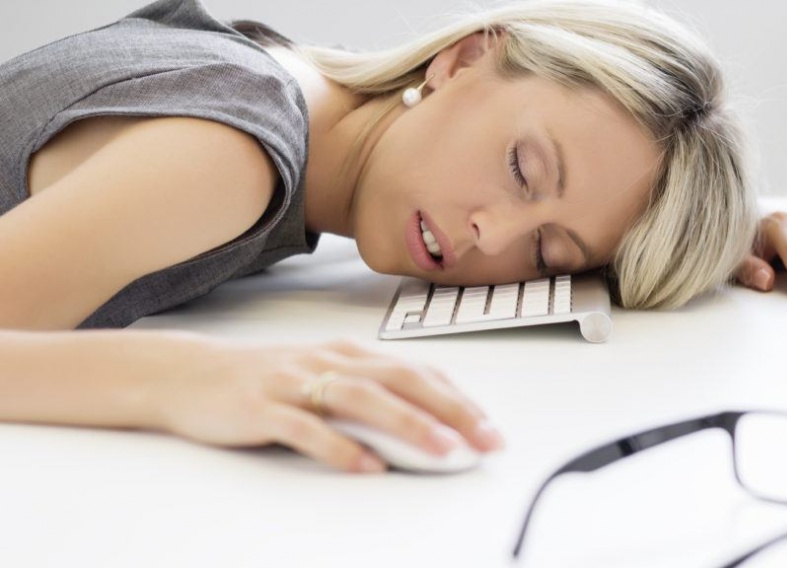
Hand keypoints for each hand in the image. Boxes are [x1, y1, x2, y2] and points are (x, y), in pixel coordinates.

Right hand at [147, 335, 503, 472]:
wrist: (186, 374)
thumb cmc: (263, 379)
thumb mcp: (320, 377)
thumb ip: (365, 395)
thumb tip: (420, 425)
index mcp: (348, 352)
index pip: (416, 371)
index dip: (458, 398)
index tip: (490, 427)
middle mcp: (328, 360)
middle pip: (401, 379)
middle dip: (451, 409)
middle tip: (485, 439)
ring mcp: (294, 381)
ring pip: (361, 398)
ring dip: (408, 424)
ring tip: (443, 450)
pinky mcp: (262, 406)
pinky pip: (306, 427)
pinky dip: (340, 446)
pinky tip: (367, 466)